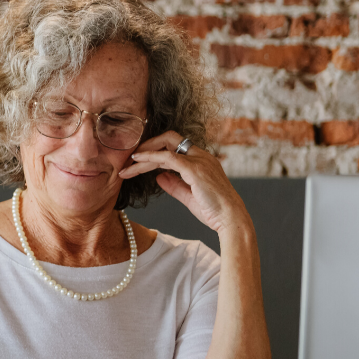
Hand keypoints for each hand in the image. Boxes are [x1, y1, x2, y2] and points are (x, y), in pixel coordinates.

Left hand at [117, 131, 252, 235]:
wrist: (231, 219)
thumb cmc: (214, 211)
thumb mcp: (189, 196)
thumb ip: (174, 185)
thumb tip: (158, 177)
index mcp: (202, 160)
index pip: (175, 145)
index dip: (156, 149)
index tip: (139, 159)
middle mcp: (201, 156)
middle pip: (169, 138)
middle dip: (147, 145)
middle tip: (129, 158)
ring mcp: (199, 161)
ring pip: (164, 148)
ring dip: (143, 155)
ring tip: (126, 165)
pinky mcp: (195, 169)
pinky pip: (167, 157)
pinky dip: (150, 157)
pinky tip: (136, 161)